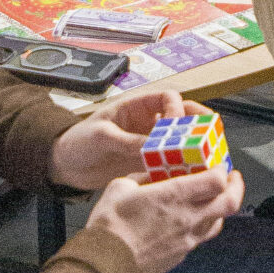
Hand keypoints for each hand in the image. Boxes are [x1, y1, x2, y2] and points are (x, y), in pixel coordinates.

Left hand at [47, 87, 199, 192]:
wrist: (65, 165)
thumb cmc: (77, 141)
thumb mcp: (101, 136)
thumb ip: (126, 140)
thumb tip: (151, 146)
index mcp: (136, 107)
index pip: (167, 98)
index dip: (177, 108)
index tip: (178, 124)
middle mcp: (147, 123)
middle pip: (181, 118)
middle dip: (197, 126)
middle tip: (208, 137)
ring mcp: (148, 143)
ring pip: (179, 141)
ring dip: (191, 148)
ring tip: (202, 159)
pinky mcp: (146, 162)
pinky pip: (168, 162)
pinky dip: (179, 167)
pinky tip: (185, 174)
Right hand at [83, 167, 244, 272]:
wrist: (105, 266)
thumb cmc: (109, 227)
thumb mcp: (119, 187)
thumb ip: (139, 179)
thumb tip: (147, 177)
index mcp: (173, 196)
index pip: (216, 181)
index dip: (221, 170)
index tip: (218, 165)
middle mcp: (187, 218)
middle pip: (230, 202)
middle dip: (236, 187)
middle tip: (232, 179)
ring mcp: (187, 240)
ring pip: (219, 221)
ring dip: (221, 208)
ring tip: (214, 199)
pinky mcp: (181, 256)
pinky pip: (202, 237)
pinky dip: (204, 225)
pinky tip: (192, 221)